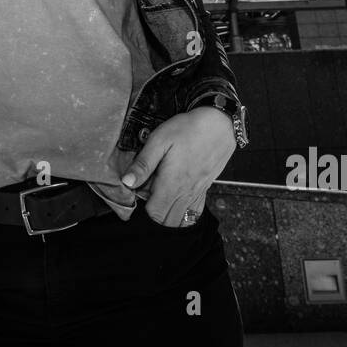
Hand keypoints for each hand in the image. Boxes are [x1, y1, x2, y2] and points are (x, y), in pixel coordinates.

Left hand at [120, 106, 235, 226]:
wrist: (220, 124)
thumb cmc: (188, 129)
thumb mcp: (159, 140)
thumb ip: (143, 164)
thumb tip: (127, 182)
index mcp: (171, 184)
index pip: (154, 213)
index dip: (142, 210)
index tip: (137, 197)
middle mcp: (185, 193)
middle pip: (167, 221)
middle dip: (154, 216)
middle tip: (148, 197)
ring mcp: (197, 193)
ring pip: (181, 221)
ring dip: (169, 217)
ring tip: (160, 200)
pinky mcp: (205, 189)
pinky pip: (194, 213)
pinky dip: (184, 215)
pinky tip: (177, 203)